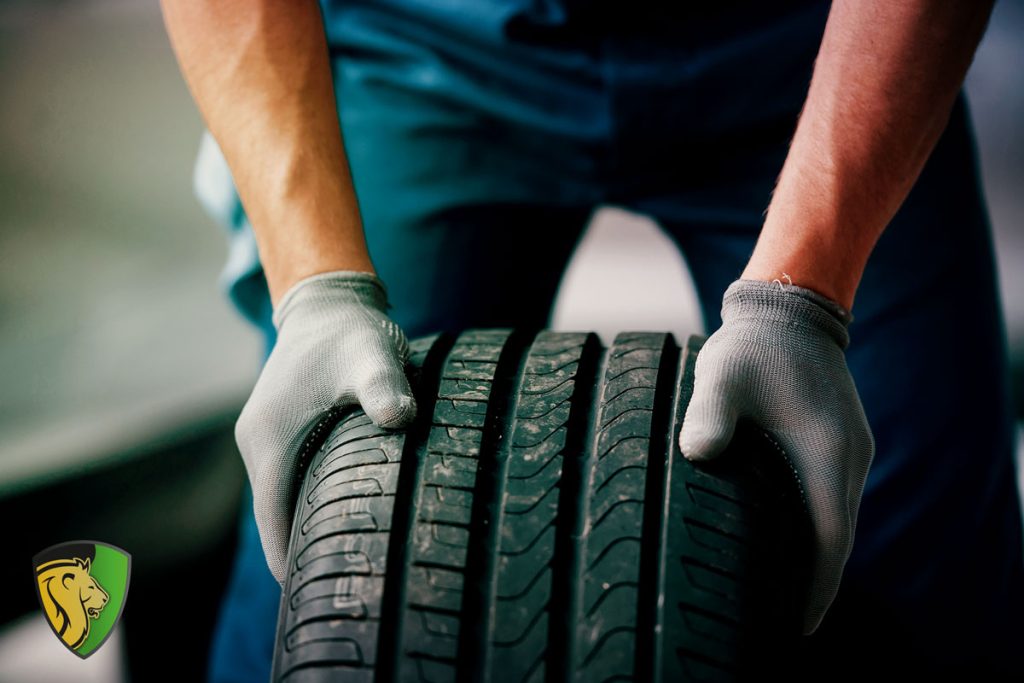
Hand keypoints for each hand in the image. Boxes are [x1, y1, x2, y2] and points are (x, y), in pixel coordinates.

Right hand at [235, 270, 416, 583]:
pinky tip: (344, 518)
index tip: (324, 597)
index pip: (273, 526)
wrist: (328, 301)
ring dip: (307, 531)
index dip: (296, 566)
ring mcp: (265, 439)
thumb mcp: (371, 356)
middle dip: (305, 555)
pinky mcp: (280, 432)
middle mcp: (258, 445)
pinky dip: (309, 505)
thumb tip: (399, 418)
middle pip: (275, 522)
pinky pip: (290, 483)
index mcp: (269, 442)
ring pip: (282, 503)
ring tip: (350, 562)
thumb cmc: (349, 332)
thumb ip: (383, 388)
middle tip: (350, 585)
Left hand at [678, 278, 873, 633]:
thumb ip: (709, 414)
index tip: (796, 627)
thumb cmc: (753, 345)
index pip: (830, 541)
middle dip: (812, 585)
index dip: (815, 589)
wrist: (788, 308)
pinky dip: (812, 529)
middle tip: (777, 624)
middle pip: (835, 540)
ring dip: (813, 558)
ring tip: (779, 596)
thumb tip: (698, 453)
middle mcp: (847, 458)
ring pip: (833, 521)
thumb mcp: (724, 376)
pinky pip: (828, 499)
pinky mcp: (835, 441)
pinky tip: (783, 543)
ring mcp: (845, 450)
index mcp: (827, 454)